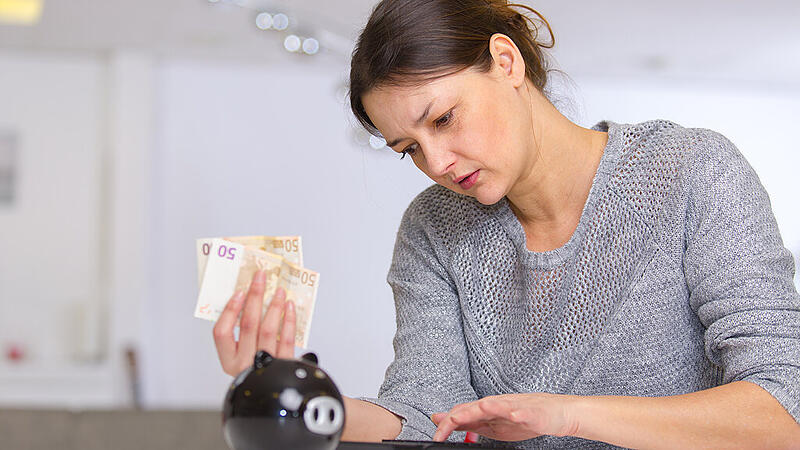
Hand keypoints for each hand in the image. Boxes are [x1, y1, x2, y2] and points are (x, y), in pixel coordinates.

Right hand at [213, 270, 296, 375]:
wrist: (278, 393)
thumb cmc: (258, 368)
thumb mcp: (243, 354)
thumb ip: (243, 333)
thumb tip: (251, 299)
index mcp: (229, 360)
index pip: (221, 333)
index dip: (230, 310)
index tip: (239, 292)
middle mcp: (244, 364)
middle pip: (248, 325)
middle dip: (255, 297)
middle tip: (260, 277)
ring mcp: (265, 365)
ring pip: (268, 330)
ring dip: (274, 306)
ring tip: (279, 290)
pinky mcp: (285, 365)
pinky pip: (287, 339)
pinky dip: (289, 320)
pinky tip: (290, 307)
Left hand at [430, 393, 578, 441]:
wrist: (555, 413)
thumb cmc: (524, 417)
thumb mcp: (492, 423)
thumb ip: (468, 421)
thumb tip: (443, 420)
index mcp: (486, 408)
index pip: (461, 412)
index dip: (444, 424)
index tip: (434, 437)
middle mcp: (496, 404)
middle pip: (470, 408)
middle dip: (453, 419)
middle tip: (439, 432)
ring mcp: (512, 406)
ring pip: (491, 405)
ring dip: (476, 410)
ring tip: (461, 416)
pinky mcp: (529, 411)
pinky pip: (519, 412)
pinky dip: (512, 413)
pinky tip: (509, 416)